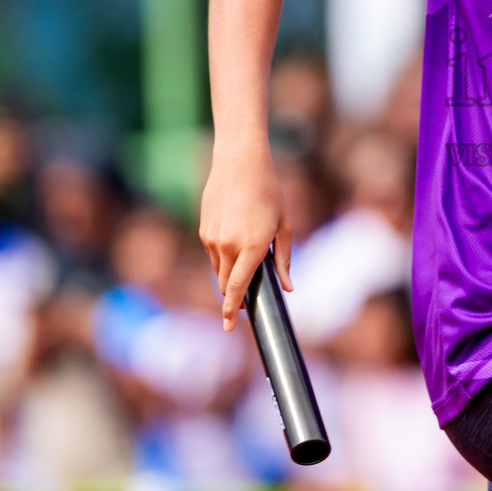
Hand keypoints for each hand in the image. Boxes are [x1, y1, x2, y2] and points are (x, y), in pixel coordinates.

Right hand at [198, 142, 292, 330]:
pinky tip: (236, 236)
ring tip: (247, 252)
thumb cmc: (269, 193)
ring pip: (219, 270)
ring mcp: (212, 238)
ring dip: (230, 272)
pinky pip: (213, 254)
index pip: (238, 288)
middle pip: (226, 285)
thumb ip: (283, 260)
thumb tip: (287, 288)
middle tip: (249, 292)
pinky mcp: (204, 230)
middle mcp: (228, 245)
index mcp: (251, 246)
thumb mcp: (284, 225)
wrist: (239, 163)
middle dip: (235, 294)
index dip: (233, 310)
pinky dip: (223, 256)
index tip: (228, 327)